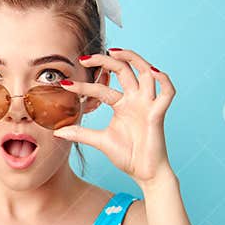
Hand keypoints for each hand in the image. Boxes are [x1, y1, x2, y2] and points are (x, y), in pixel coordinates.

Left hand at [52, 48, 175, 185]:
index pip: (103, 87)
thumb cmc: (127, 155)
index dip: (84, 84)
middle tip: (85, 57)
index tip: (65, 84)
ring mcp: (148, 105)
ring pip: (147, 73)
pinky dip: (163, 80)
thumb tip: (57, 132)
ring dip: (134, 59)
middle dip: (106, 60)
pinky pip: (167, 93)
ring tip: (114, 52)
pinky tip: (153, 72)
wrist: (144, 172)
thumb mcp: (99, 141)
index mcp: (123, 104)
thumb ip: (80, 133)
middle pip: (124, 70)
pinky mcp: (159, 114)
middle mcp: (136, 100)